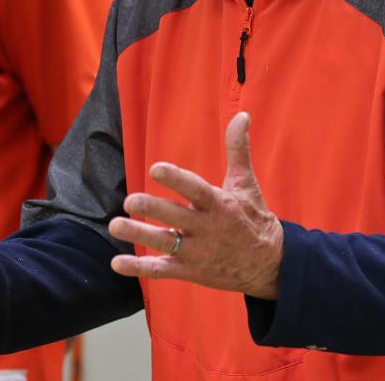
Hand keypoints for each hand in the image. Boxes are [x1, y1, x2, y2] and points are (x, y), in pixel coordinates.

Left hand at [108, 112, 283, 299]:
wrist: (268, 264)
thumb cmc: (252, 216)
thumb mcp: (246, 182)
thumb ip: (237, 149)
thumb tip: (242, 115)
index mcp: (220, 204)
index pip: (196, 190)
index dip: (176, 179)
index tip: (155, 168)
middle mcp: (208, 228)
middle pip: (177, 217)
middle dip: (153, 209)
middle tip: (129, 201)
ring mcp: (198, 252)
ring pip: (166, 243)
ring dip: (140, 235)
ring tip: (116, 225)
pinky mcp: (190, 270)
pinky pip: (162, 270)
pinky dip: (139, 267)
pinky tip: (117, 262)